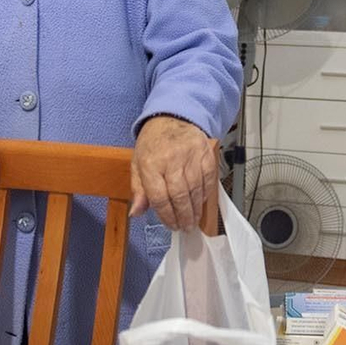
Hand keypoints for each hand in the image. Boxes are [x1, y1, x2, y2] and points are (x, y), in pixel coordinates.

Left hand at [131, 115, 218, 230]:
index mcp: (150, 163)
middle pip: (179, 196)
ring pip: (195, 189)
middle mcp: (171, 159)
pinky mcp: (205, 152)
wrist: (171, 117)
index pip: (159, 197)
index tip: (171, 225)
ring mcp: (190, 155)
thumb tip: (136, 212)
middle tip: (185, 227)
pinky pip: (208, 178)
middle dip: (183, 216)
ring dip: (195, 209)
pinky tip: (202, 202)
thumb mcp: (137, 164)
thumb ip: (138, 189)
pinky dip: (206, 193)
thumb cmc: (153, 143)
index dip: (166, 216)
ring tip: (193, 220)